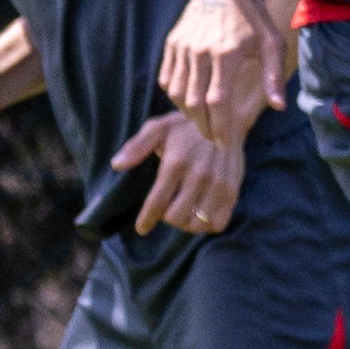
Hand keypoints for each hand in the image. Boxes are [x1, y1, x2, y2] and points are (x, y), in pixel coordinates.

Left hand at [109, 109, 248, 236]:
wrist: (227, 120)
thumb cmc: (186, 127)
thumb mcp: (159, 128)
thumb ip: (137, 146)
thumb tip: (116, 164)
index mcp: (176, 163)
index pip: (157, 201)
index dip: (147, 219)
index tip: (142, 229)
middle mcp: (199, 176)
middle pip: (176, 217)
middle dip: (167, 217)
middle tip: (167, 208)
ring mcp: (218, 185)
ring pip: (197, 223)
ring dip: (186, 223)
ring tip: (183, 211)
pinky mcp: (232, 190)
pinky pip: (218, 222)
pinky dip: (207, 224)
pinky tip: (201, 213)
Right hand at [161, 0, 281, 139]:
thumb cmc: (253, 18)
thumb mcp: (271, 44)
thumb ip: (273, 76)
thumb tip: (278, 107)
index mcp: (226, 54)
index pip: (218, 102)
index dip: (221, 127)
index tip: (226, 143)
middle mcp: (200, 52)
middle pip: (194, 103)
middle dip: (204, 127)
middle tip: (214, 139)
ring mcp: (182, 48)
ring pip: (177, 93)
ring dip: (189, 114)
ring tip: (203, 123)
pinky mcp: (172, 44)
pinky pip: (167, 78)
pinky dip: (175, 96)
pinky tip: (189, 102)